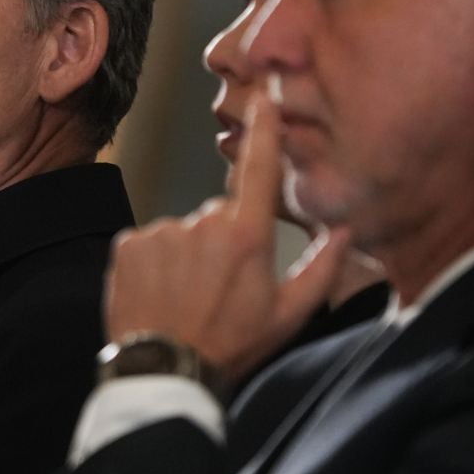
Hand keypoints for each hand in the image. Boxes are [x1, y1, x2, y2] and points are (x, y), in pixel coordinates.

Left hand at [107, 96, 351, 384]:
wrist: (166, 373)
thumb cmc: (230, 346)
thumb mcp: (287, 315)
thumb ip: (321, 268)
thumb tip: (345, 231)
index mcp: (246, 236)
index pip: (258, 169)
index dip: (263, 131)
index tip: (264, 100)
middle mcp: (203, 224)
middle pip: (219, 215)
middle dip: (221, 241)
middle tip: (219, 289)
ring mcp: (162, 232)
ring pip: (182, 231)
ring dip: (185, 256)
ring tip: (185, 298)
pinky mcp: (128, 244)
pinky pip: (148, 242)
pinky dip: (153, 263)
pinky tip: (159, 294)